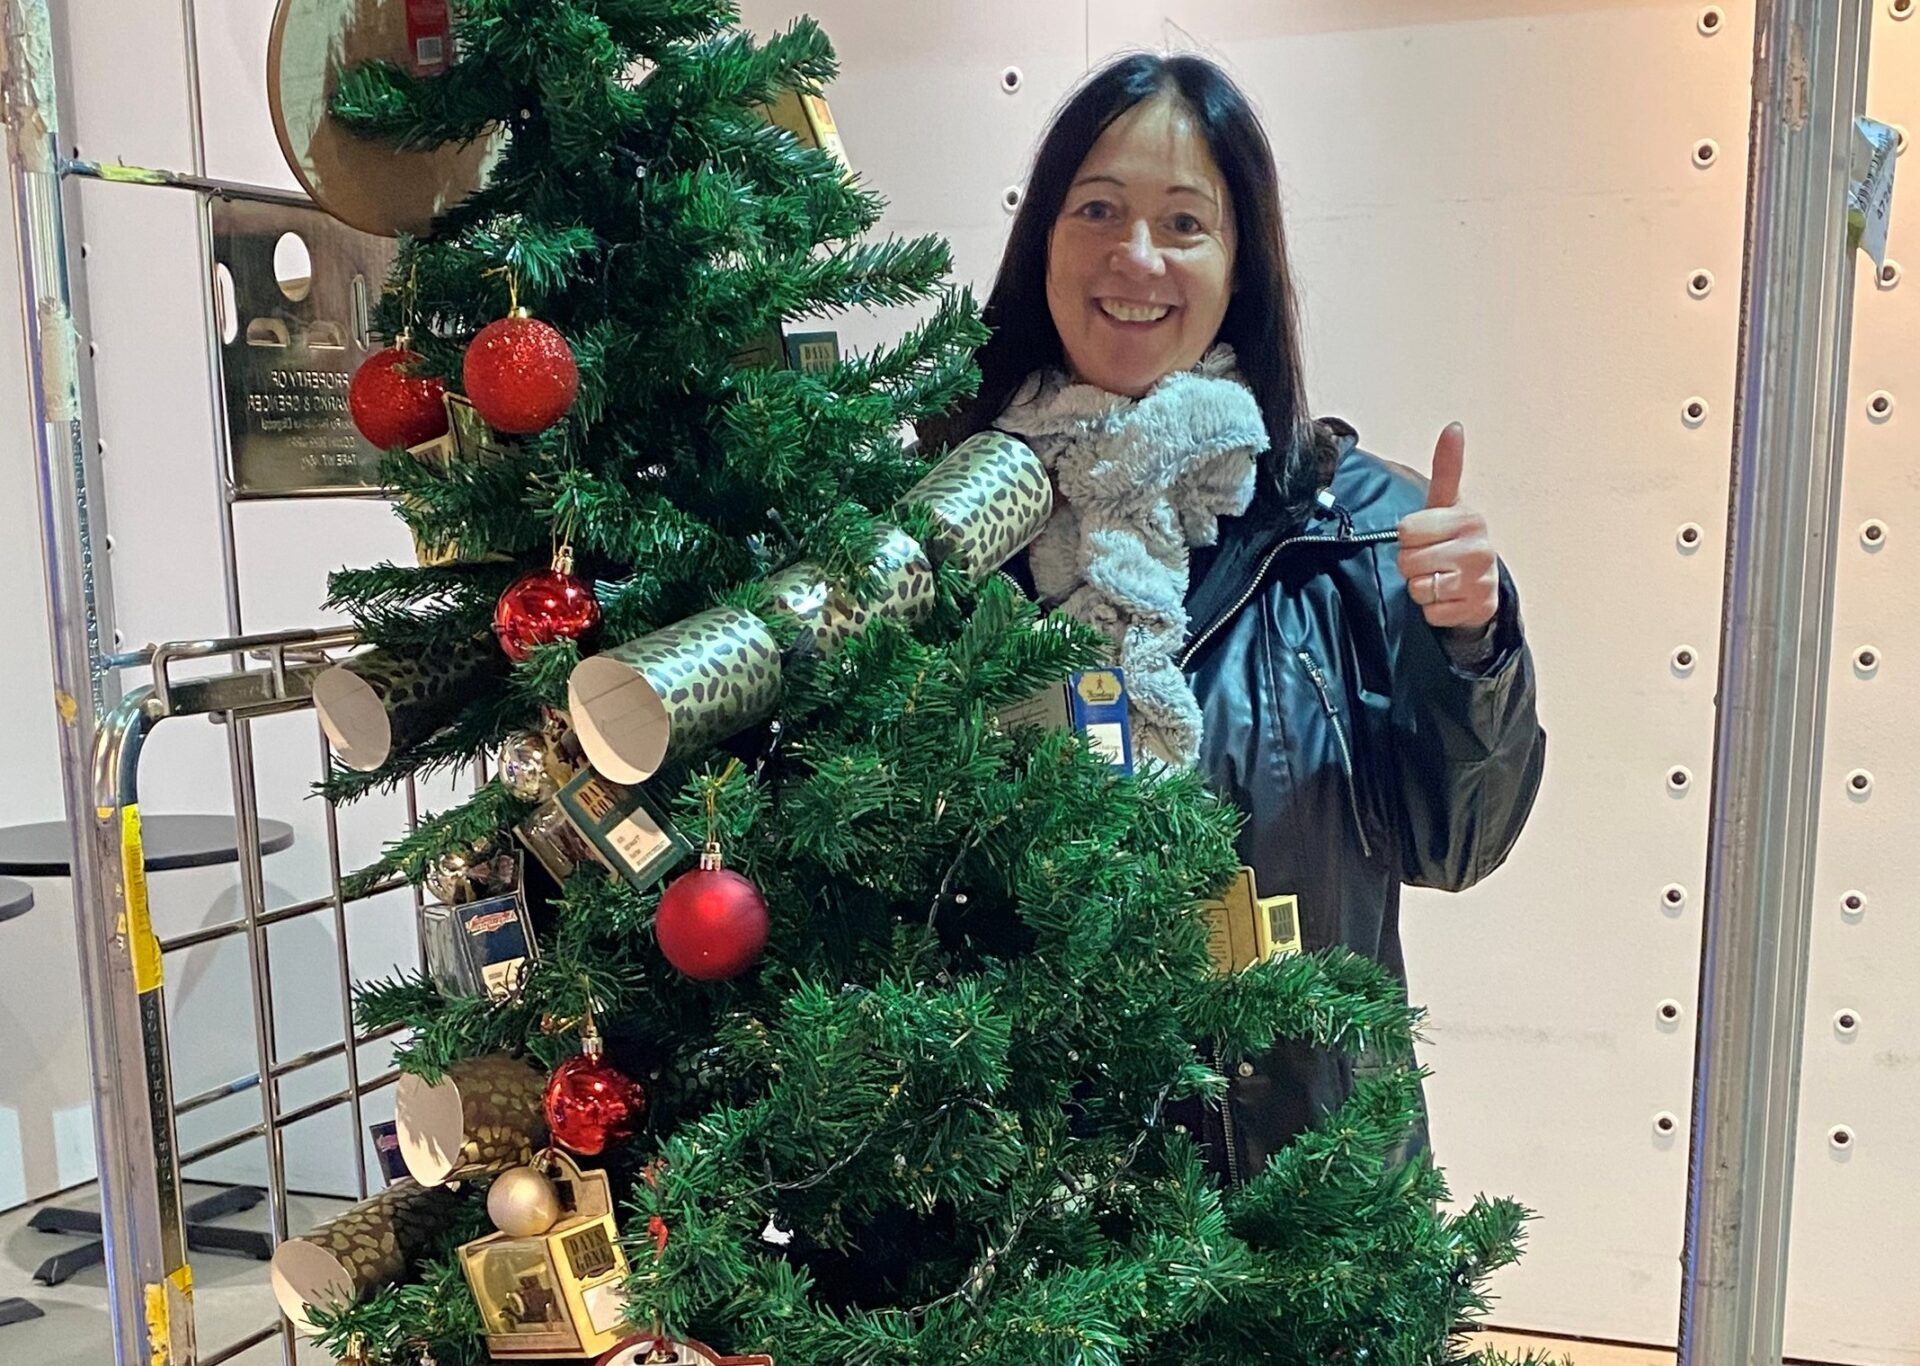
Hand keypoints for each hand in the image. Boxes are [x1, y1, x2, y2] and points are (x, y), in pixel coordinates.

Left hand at [1396, 422, 1499, 631]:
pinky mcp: (1476, 608)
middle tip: (1431, 559)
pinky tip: (1448, 596)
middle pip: (1408, 560)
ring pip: (1418, 587)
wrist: (1480, 585)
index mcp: (1469, 518)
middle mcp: (1480, 548)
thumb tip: (1454, 427)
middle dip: (1412, 563)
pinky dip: (1432, 608)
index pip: (1407, 531)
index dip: (1408, 536)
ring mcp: (1480, 580)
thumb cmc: (1454, 539)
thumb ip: (1448, 468)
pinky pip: (1430, 611)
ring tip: (1439, 577)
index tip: (1425, 535)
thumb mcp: (1447, 504)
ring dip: (1421, 586)